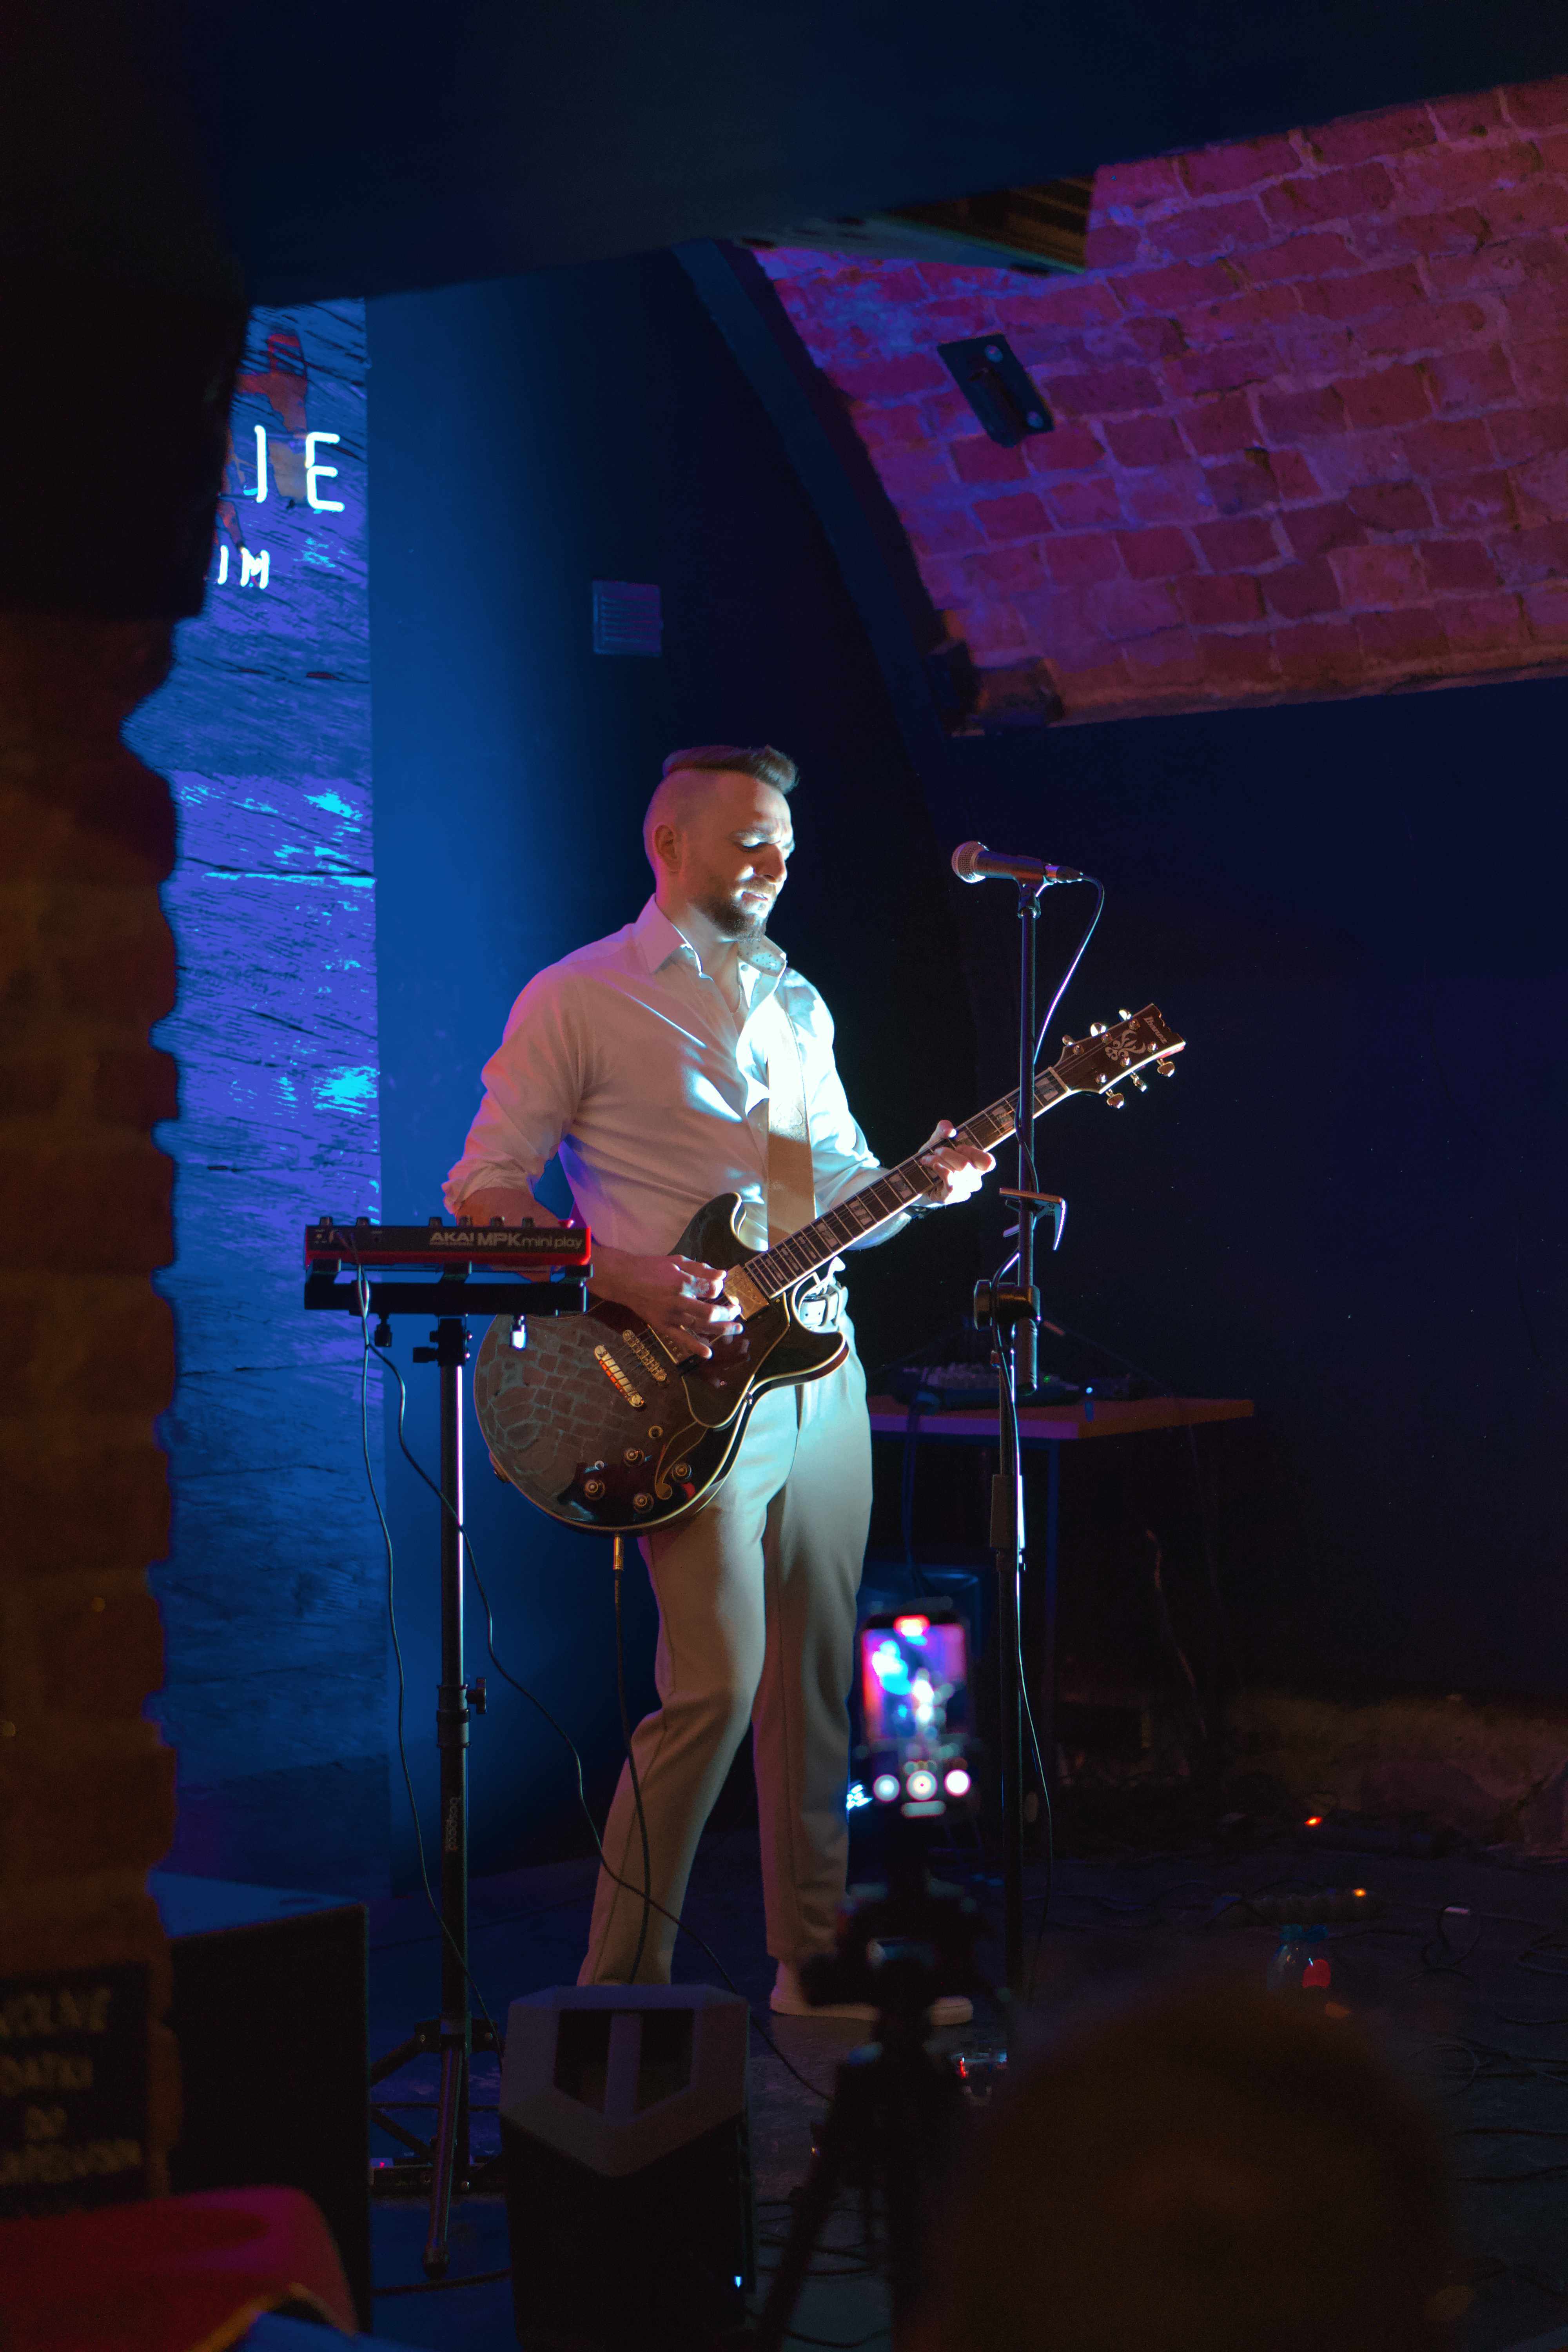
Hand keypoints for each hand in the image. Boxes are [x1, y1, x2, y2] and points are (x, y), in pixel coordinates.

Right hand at [590, 1248, 742, 1357]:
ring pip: (700, 1327)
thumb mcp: (677, 1262)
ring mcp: (670, 1316)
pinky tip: (708, 1353)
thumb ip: (701, 1269)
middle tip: (736, 1309)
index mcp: (681, 1282)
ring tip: (736, 1328)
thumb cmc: (651, 1268)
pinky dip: (695, 1347)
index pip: (711, 1289)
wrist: (625, 1280)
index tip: (719, 1287)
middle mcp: (677, 1301)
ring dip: (721, 1329)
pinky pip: (681, 1339)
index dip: (719, 1288)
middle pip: (710, 1312)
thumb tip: (723, 1275)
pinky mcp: (662, 1326)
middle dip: (728, 1312)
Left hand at [916, 1120, 994, 1206]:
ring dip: (939, 1161)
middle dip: (948, 1154)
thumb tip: (951, 1130)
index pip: (988, 1162)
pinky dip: (941, 1171)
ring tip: (927, 1159)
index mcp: (976, 1165)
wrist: (915, 1180)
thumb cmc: (932, 1160)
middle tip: (936, 1151)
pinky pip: (951, 1184)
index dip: (973, 1152)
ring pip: (957, 1174)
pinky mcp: (951, 1197)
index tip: (958, 1146)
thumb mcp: (937, 1140)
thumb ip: (944, 1129)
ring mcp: (963, 1190)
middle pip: (967, 1166)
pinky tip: (932, 1166)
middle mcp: (973, 1179)